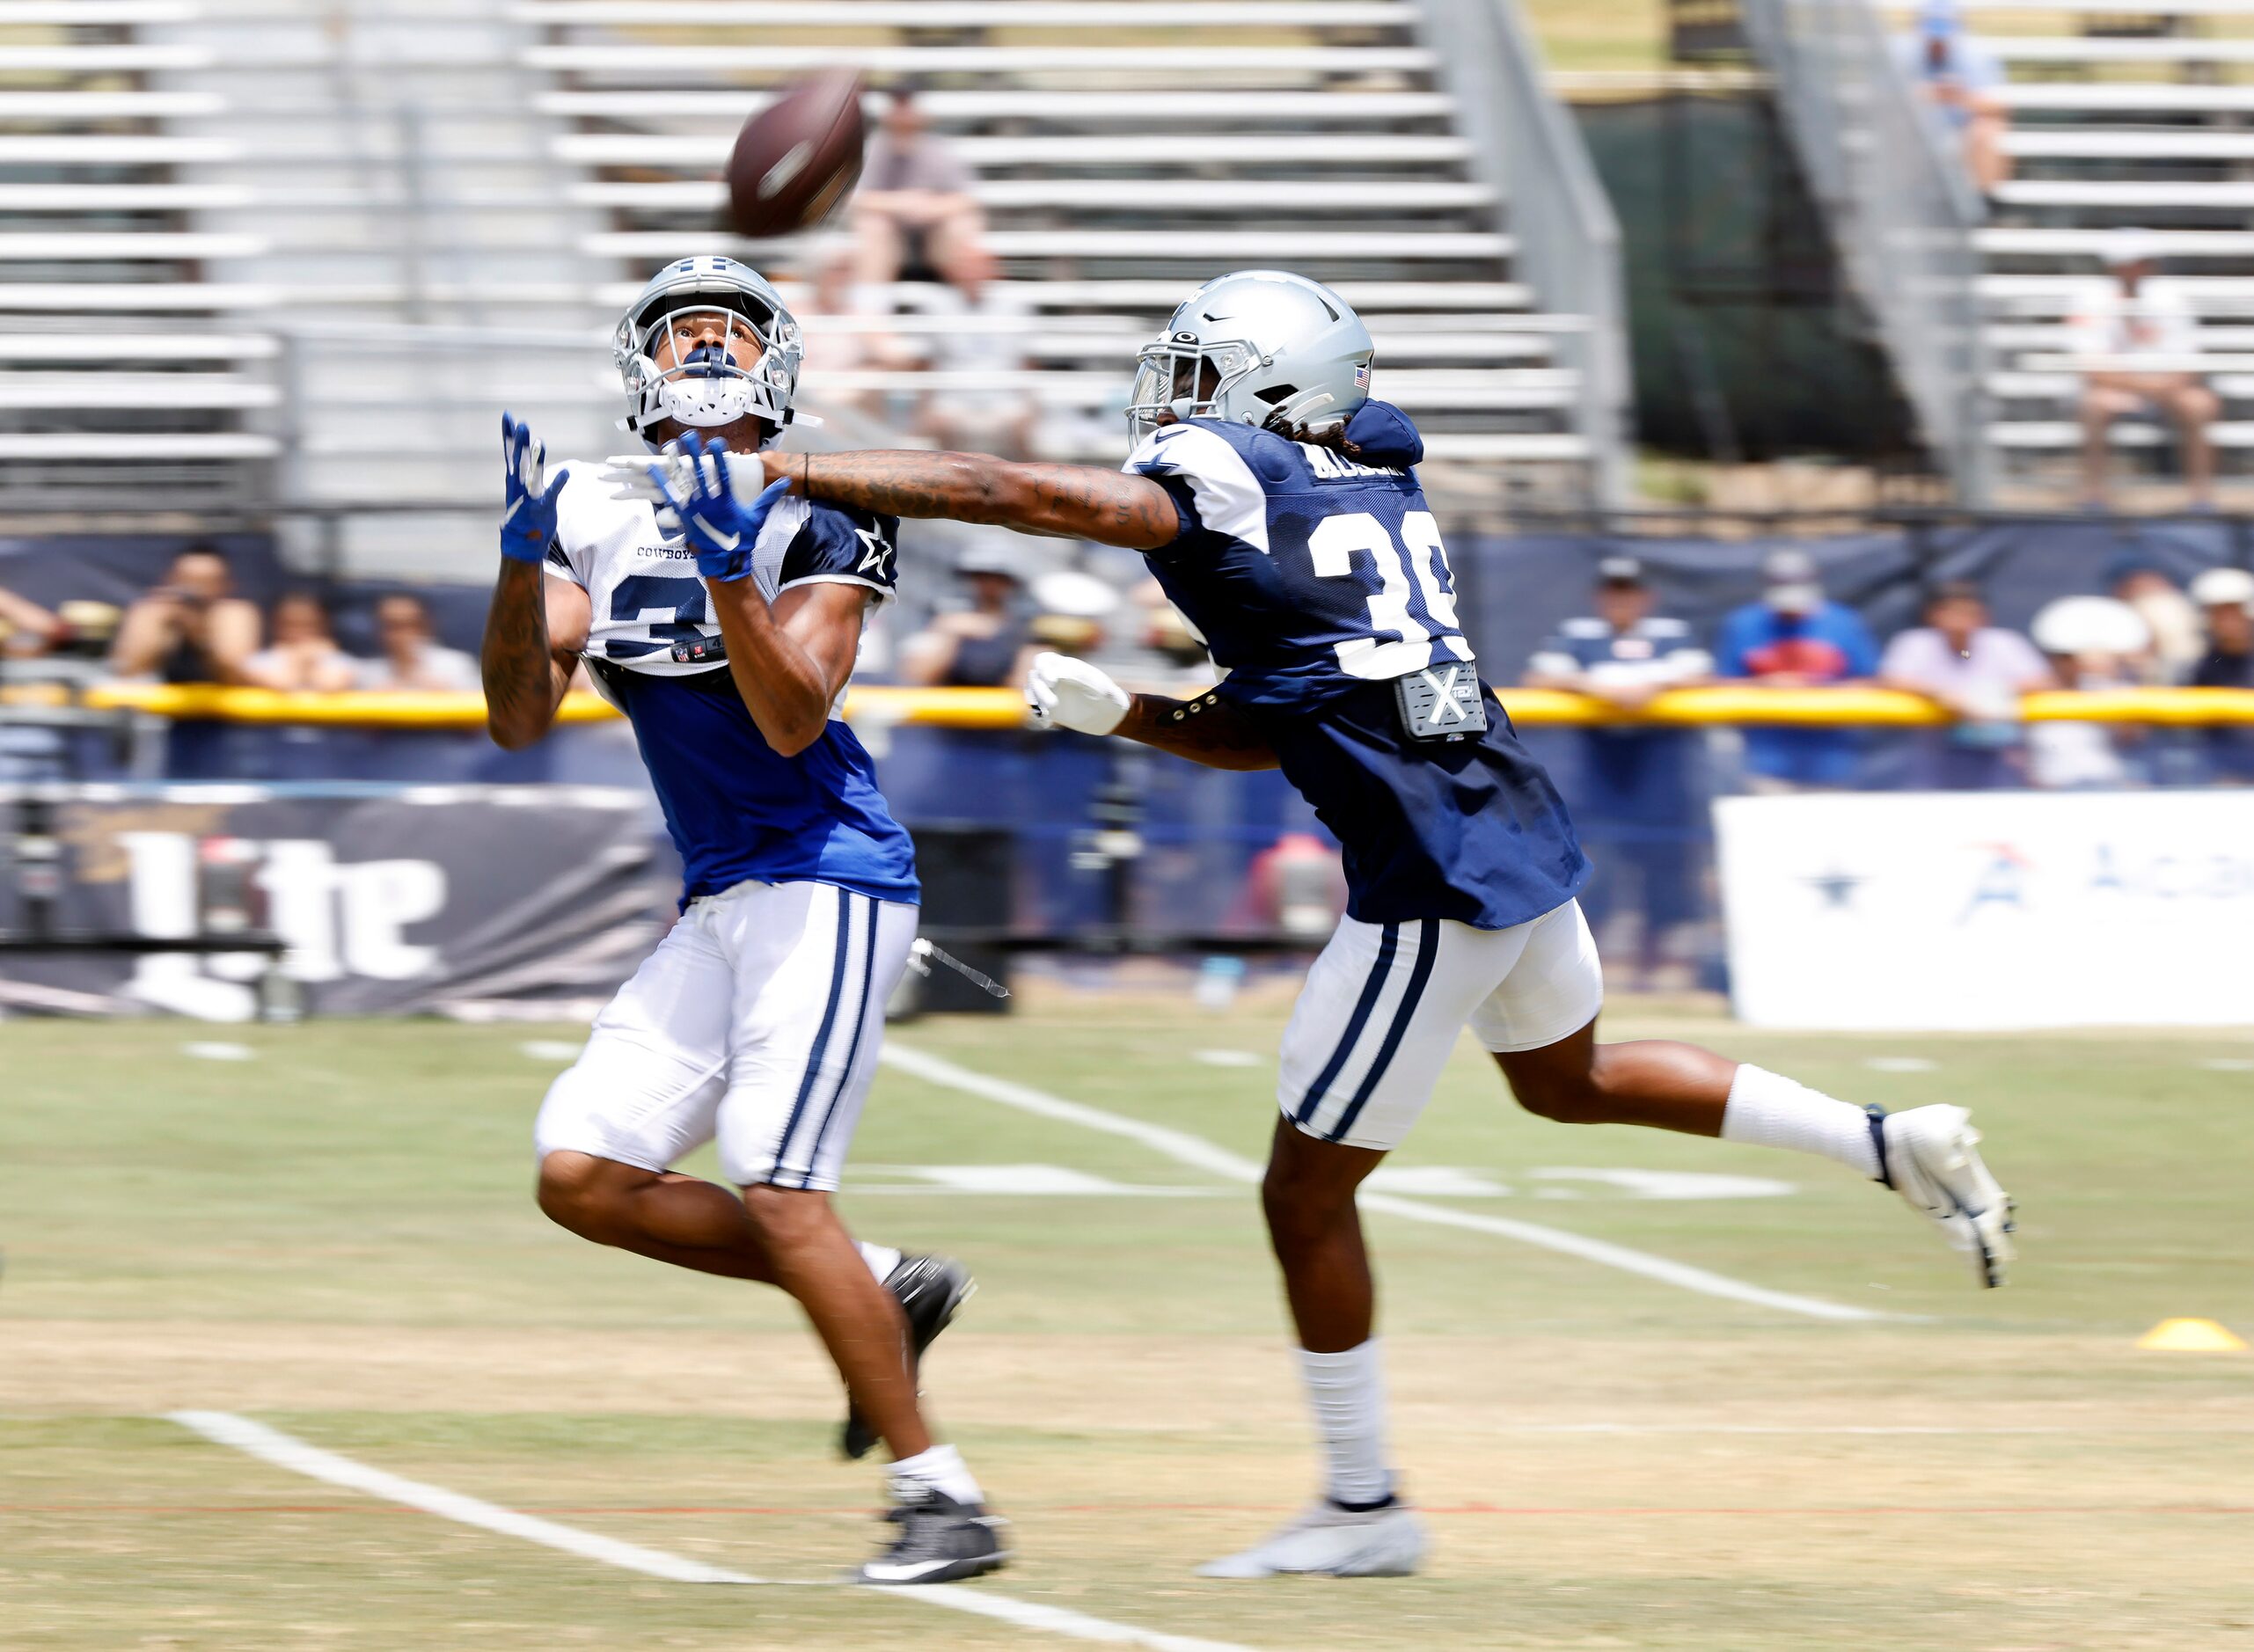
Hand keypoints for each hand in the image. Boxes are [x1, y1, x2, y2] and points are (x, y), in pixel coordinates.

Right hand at [501, 412, 559, 563]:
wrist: (521, 542)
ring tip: (539, 442)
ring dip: (536, 459)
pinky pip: (552, 493)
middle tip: (521, 424)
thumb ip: (526, 468)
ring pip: (532, 475)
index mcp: (513, 479)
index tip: (507, 415)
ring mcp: (530, 497)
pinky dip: (559, 483)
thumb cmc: (523, 513)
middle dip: (519, 443)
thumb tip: (527, 449)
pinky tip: (567, 472)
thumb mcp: (521, 487)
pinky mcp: (543, 507)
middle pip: (518, 460)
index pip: (510, 452)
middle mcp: (518, 486)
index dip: (508, 434)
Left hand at [646, 432, 790, 581]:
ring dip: (676, 463)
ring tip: (670, 446)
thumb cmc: (741, 538)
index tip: (716, 442)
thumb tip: (784, 482)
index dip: (719, 457)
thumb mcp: (758, 516)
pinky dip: (662, 482)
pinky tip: (655, 469)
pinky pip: (670, 495)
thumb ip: (769, 497)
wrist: (725, 560)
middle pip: (700, 472)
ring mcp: (695, 507)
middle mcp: (708, 501)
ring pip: (683, 481)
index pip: (722, 473)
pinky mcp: (684, 514)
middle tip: (688, 435)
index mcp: (726, 500)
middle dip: (694, 453)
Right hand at [1026, 651, 1128, 735]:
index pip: (1043, 660)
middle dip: (1040, 691)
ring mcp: (1051, 693)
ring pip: (1032, 693)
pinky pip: (1036, 711)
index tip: (1052, 682)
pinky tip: (1047, 722)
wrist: (1110, 715)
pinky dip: (1037, 715)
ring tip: (1048, 713)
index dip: (1042, 668)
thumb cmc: (1107, 696)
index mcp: (1065, 666)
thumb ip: (1079, 677)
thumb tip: (1057, 674)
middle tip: (1054, 705)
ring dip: (1035, 702)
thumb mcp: (1097, 685)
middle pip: (1035, 678)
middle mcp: (1055, 678)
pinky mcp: (1051, 710)